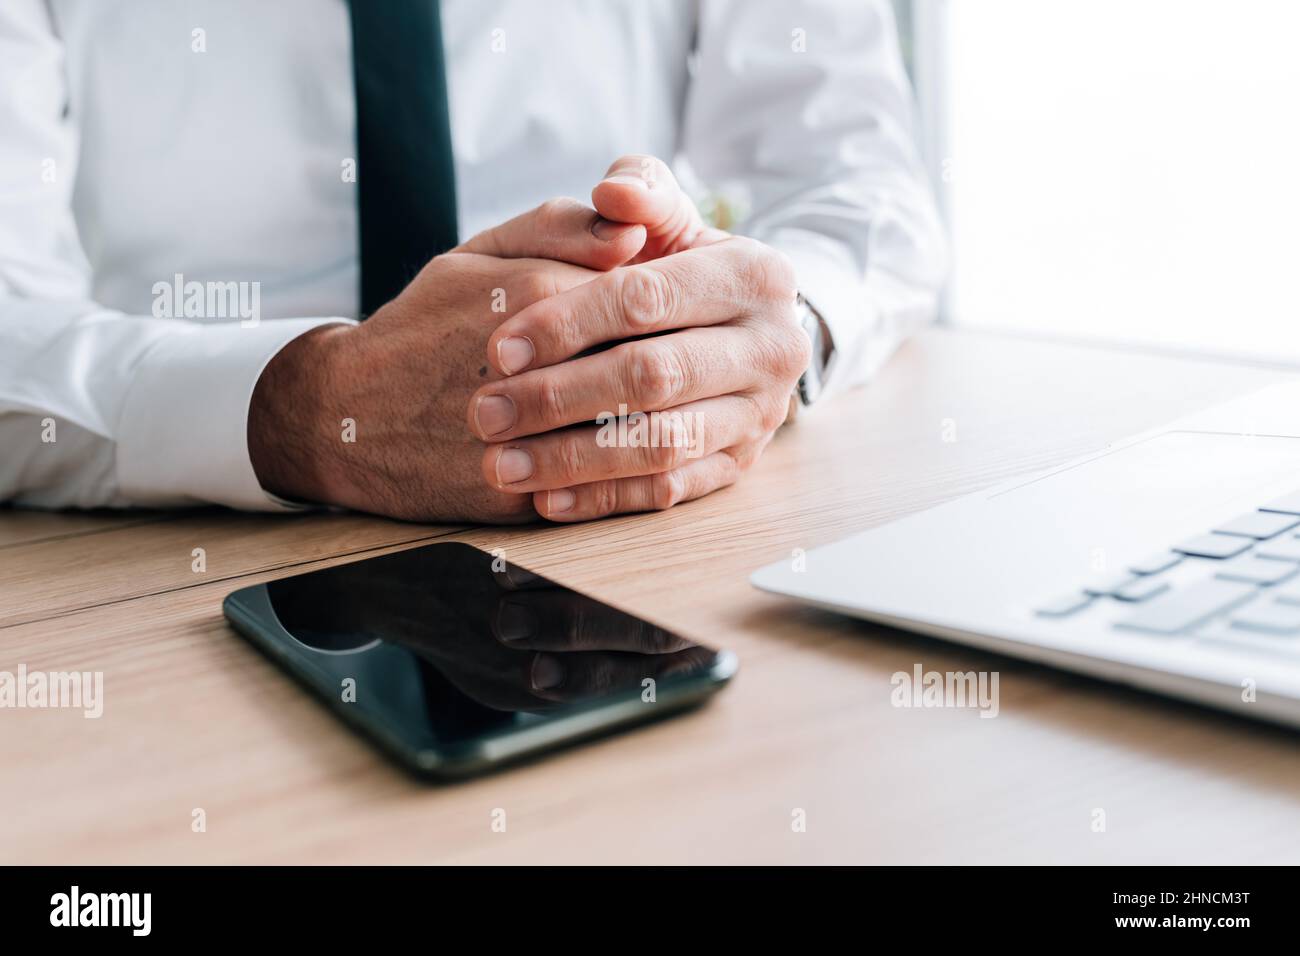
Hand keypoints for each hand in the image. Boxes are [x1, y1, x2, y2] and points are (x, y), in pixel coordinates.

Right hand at [248, 199, 645, 521]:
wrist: (347, 416)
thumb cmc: (424, 325)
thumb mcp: (478, 254)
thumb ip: (560, 229)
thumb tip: (634, 231)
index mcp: (536, 294)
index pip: (647, 297)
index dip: (667, 310)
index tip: (665, 319)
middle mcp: (538, 367)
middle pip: (649, 367)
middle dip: (672, 369)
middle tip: (678, 371)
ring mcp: (528, 438)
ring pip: (634, 434)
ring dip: (658, 425)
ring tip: (655, 415)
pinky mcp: (519, 494)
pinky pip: (600, 490)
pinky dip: (624, 477)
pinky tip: (625, 458)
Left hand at [466, 155, 811, 521]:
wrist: (742, 331)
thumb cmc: (682, 270)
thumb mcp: (670, 222)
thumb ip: (639, 195)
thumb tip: (610, 192)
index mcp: (756, 276)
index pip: (648, 299)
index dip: (568, 323)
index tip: (498, 348)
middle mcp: (772, 348)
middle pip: (653, 377)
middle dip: (559, 397)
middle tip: (485, 412)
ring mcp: (760, 414)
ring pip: (660, 444)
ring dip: (572, 459)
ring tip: (501, 464)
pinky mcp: (740, 465)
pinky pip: (669, 491)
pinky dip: (603, 498)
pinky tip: (543, 499)